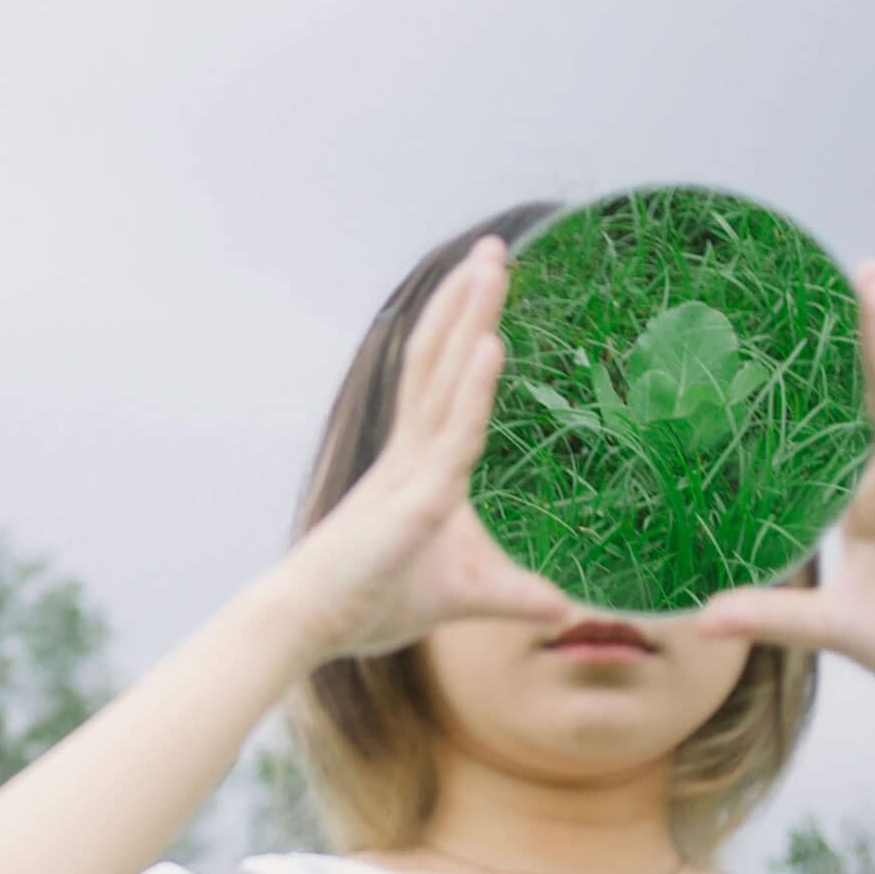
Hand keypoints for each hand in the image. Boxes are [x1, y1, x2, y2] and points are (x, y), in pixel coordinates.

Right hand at [268, 239, 574, 668]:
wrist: (309, 627)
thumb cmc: (372, 604)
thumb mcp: (462, 595)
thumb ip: (514, 594)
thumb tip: (565, 609)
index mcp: (417, 465)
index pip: (442, 383)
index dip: (464, 331)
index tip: (487, 285)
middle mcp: (410, 454)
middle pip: (440, 361)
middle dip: (468, 301)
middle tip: (492, 247)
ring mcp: (410, 473)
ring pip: (444, 380)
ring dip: (471, 318)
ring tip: (493, 264)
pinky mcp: (413, 503)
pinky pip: (452, 439)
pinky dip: (473, 390)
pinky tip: (491, 346)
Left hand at [690, 265, 874, 722]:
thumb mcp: (832, 628)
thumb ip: (773, 615)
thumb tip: (701, 620)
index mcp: (858, 498)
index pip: (823, 429)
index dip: (800, 385)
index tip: (764, 338)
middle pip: (862, 395)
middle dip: (846, 336)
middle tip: (818, 272)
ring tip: (867, 283)